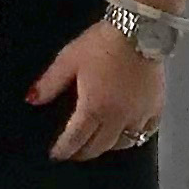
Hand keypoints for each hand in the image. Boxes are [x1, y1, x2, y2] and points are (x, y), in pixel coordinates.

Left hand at [31, 20, 166, 161]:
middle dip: (83, 153)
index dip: (64, 149)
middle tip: (73, 153)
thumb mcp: (68, 60)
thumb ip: (50, 83)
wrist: (139, 32)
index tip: (56, 155)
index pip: (76, 138)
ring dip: (107, 147)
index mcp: (94, 108)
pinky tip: (128, 134)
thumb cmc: (100, 45)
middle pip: (99, 146)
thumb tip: (31, 100)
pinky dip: (135, 138)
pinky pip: (146, 133)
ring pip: (124, 144)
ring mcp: (140, 116)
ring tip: (96, 144)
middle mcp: (118, 119)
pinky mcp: (157, 108)